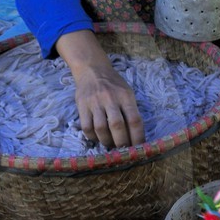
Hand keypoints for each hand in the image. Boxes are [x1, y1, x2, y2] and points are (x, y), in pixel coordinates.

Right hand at [57, 29, 144, 149]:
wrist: (92, 70)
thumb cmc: (113, 84)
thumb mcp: (127, 92)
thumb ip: (131, 110)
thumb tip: (135, 135)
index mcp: (125, 96)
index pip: (134, 120)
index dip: (137, 137)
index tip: (138, 148)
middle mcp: (110, 98)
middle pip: (117, 126)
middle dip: (122, 142)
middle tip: (123, 150)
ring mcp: (95, 102)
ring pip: (101, 128)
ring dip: (107, 141)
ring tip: (110, 145)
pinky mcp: (82, 106)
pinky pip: (86, 127)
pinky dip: (93, 137)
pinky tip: (97, 138)